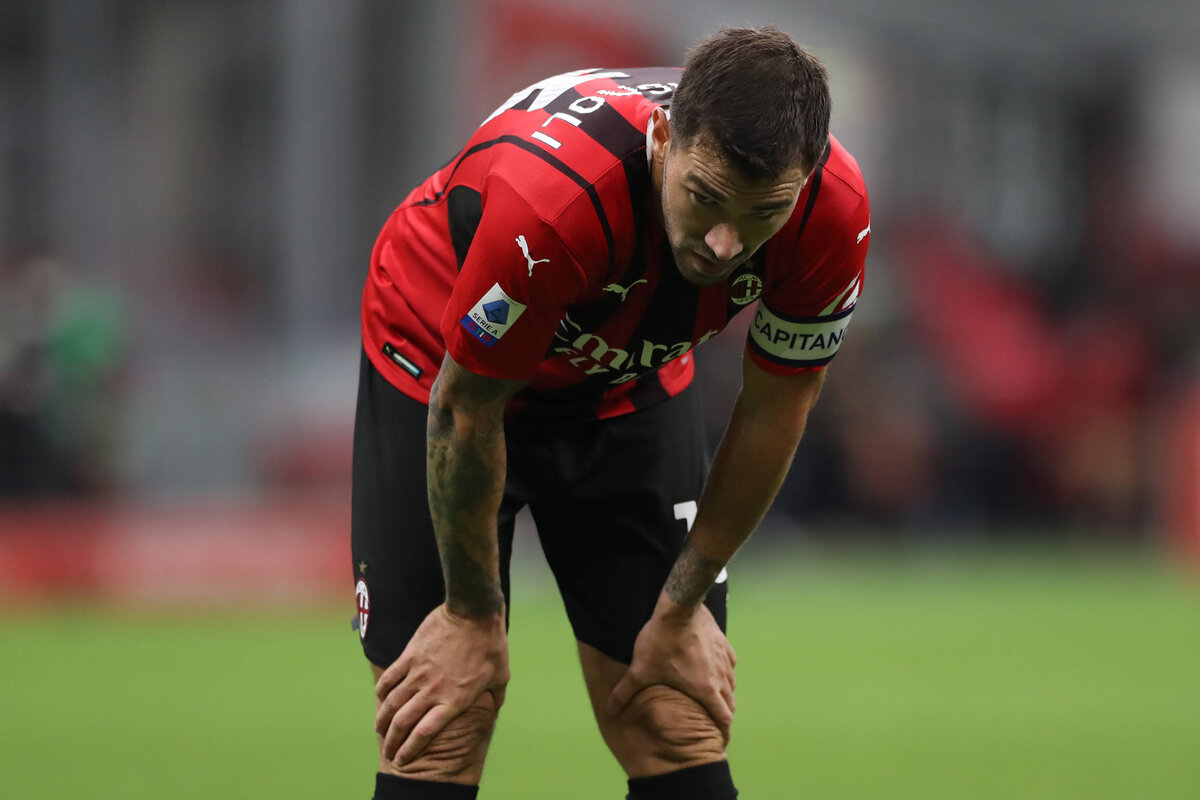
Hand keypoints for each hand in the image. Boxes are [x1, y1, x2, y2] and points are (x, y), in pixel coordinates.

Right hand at [374, 603, 508, 764]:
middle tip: (388, 751)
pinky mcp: (410, 655)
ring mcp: (419, 672)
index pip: (425, 733)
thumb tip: (495, 709)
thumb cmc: (491, 644)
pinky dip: (382, 692)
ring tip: (380, 729)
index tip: (403, 759)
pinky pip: (390, 678)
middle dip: (392, 742)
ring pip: (392, 703)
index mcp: (455, 700)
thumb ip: (494, 697)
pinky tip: (381, 699)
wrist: (474, 611)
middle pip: (403, 722)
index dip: (410, 749)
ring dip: (383, 720)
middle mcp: (433, 690)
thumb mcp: (501, 676)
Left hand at [607, 594, 736, 742]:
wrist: (678, 608)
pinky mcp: (723, 642)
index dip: (723, 732)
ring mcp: (724, 658)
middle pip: (730, 703)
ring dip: (724, 692)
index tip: (720, 738)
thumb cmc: (661, 641)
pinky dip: (724, 670)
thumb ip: (625, 692)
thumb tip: (610, 710)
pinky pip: (729, 662)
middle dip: (723, 713)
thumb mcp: (640, 670)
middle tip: (713, 720)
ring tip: (712, 695)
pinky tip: (713, 667)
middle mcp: (720, 676)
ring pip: (731, 682)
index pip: (724, 718)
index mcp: (705, 689)